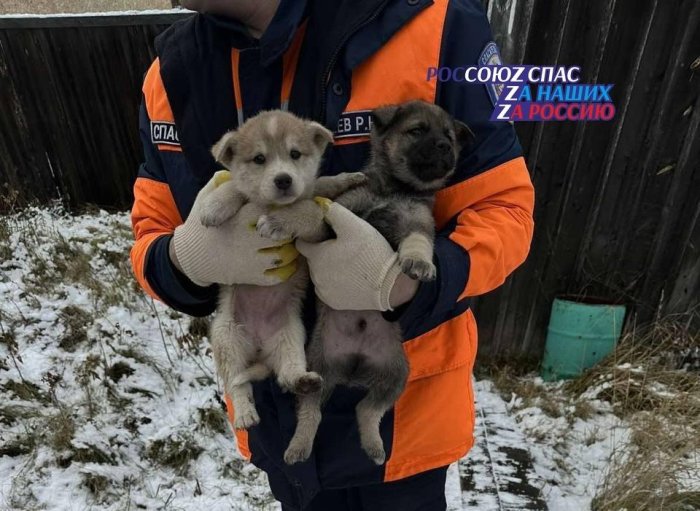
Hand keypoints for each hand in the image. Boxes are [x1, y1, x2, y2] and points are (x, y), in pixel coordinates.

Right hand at [171, 171, 298, 286]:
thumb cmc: (199, 225)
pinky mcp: (255, 276)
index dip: (281, 208)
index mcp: (243, 217)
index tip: (279, 209)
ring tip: (287, 242)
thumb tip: (234, 169)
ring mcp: (255, 260)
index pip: (275, 208)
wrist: (189, 258)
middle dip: (288, 228)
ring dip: (291, 247)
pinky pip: (283, 273)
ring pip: (288, 253)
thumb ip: (222, 183)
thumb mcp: (206, 197)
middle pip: (286, 230)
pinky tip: (285, 260)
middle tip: (287, 226)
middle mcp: (252, 239)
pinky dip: (288, 267)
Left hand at [296, 201, 401, 310]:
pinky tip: (350, 279)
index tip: (326, 237)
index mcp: (316, 255)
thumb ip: (334, 212)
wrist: (388, 285)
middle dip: (323, 254)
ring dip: (329, 269)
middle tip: (343, 250)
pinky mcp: (332, 303)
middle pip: (313, 259)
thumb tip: (319, 203)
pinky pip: (328, 290)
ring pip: (320, 275)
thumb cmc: (370, 253)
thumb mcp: (354, 226)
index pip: (302, 244)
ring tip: (349, 265)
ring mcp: (323, 291)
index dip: (313, 238)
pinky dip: (335, 284)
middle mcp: (314, 275)